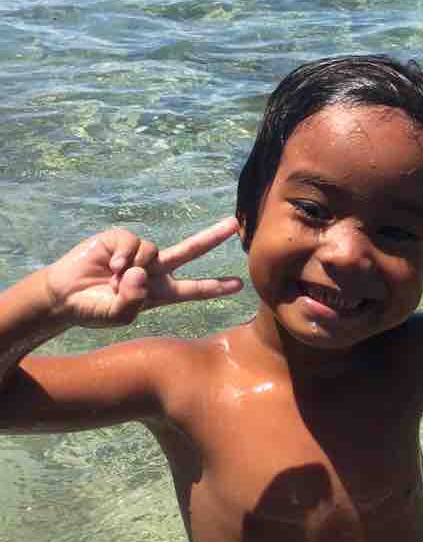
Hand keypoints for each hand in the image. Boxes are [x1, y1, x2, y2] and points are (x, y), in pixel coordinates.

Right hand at [44, 217, 243, 327]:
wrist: (64, 297)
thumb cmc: (94, 310)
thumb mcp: (118, 317)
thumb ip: (133, 301)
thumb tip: (141, 273)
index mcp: (160, 292)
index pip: (194, 289)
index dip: (216, 287)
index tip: (240, 284)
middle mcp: (154, 270)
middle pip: (190, 250)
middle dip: (212, 237)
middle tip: (234, 225)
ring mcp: (138, 253)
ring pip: (153, 250)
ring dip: (134, 268)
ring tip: (114, 281)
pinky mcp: (119, 239)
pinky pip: (132, 242)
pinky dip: (123, 256)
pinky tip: (110, 267)